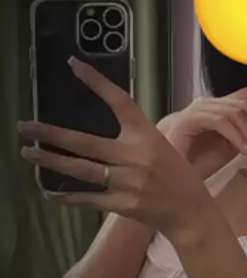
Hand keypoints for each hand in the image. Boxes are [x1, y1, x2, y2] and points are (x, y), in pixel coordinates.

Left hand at [17, 57, 210, 238]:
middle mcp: (135, 157)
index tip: (74, 65)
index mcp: (147, 135)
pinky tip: (51, 192)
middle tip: (25, 127)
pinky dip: (68, 196)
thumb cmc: (176, 176)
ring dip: (52, 162)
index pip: (119, 101)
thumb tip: (101, 129)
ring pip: (82, 170)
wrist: (190, 212)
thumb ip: (134, 136)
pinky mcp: (123, 204)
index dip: (97, 82)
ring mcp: (127, 182)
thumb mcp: (161, 146)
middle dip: (52, 134)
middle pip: (86, 142)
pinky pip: (89, 198)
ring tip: (29, 154)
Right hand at [158, 83, 246, 178]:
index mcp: (219, 109)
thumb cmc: (197, 162)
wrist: (170, 174)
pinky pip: (223, 122)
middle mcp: (209, 103)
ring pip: (236, 113)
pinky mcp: (191, 118)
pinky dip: (238, 138)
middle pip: (246, 106)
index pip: (246, 94)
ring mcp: (199, 108)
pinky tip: (245, 154)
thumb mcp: (231, 148)